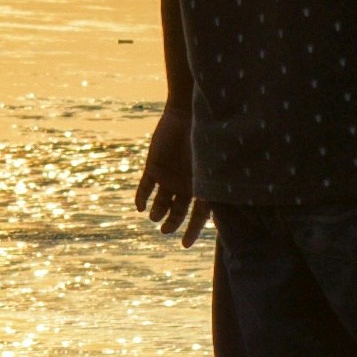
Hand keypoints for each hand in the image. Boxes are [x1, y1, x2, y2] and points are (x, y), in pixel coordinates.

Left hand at [136, 101, 209, 244]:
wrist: (187, 112)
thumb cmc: (204, 138)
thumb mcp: (210, 166)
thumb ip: (212, 186)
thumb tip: (216, 210)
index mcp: (202, 185)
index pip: (199, 215)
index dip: (193, 230)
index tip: (184, 244)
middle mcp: (185, 184)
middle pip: (178, 211)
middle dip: (172, 223)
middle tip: (165, 231)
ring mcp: (168, 176)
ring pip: (161, 202)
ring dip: (157, 212)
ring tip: (155, 217)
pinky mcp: (153, 166)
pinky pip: (144, 187)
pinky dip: (141, 198)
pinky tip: (139, 207)